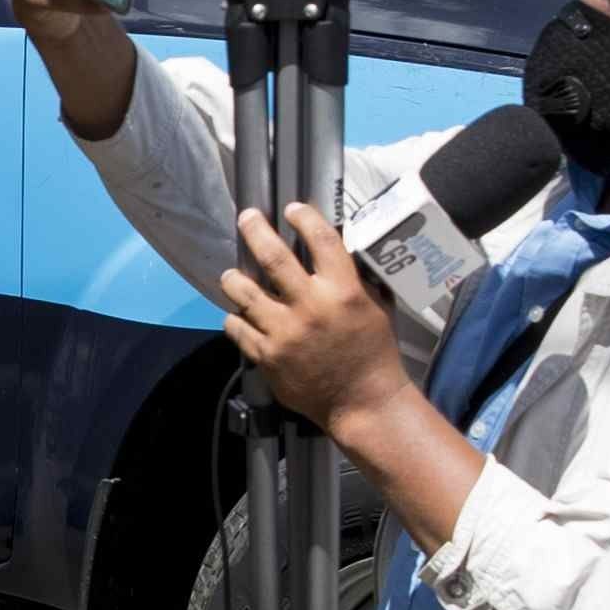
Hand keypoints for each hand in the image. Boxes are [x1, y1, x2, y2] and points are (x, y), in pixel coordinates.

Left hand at [216, 202, 411, 432]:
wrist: (362, 401)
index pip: (321, 240)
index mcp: (344, 291)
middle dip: (255, 231)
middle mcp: (311, 307)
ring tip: (232, 275)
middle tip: (247, 218)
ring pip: (245, 293)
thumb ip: (356, 278)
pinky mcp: (267, 356)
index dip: (304, 218)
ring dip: (234, 278)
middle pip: (273, 258)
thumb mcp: (377, 306)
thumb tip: (340, 248)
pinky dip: (236, 318)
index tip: (292, 209)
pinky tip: (239, 314)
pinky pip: (238, 328)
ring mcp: (285, 333)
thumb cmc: (373, 352)